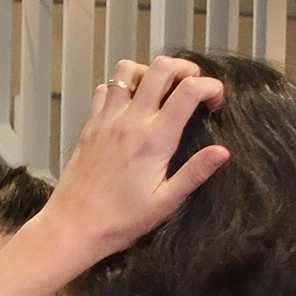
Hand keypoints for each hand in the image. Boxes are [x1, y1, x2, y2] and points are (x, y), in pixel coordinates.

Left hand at [0, 56, 231, 295]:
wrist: (71, 228)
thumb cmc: (120, 221)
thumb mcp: (166, 202)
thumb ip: (195, 173)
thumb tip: (223, 151)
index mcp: (155, 139)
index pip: (190, 90)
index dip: (211, 87)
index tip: (216, 103)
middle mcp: (130, 121)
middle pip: (161, 68)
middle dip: (185, 69)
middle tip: (193, 88)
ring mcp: (106, 120)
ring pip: (128, 69)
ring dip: (150, 72)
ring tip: (161, 91)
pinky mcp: (89, 126)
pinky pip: (105, 88)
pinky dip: (121, 86)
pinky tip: (130, 105)